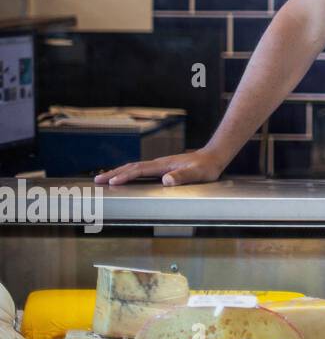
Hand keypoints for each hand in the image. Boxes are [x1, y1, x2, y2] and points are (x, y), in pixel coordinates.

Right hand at [93, 148, 226, 186]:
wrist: (213, 157)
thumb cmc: (206, 167)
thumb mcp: (197, 174)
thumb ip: (183, 176)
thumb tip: (166, 180)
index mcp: (163, 165)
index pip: (140, 170)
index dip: (125, 176)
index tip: (112, 182)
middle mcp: (159, 163)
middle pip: (132, 167)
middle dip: (114, 173)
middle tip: (97, 180)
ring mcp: (160, 165)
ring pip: (135, 168)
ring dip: (119, 172)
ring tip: (104, 178)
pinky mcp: (163, 168)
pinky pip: (141, 170)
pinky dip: (129, 173)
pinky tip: (126, 177)